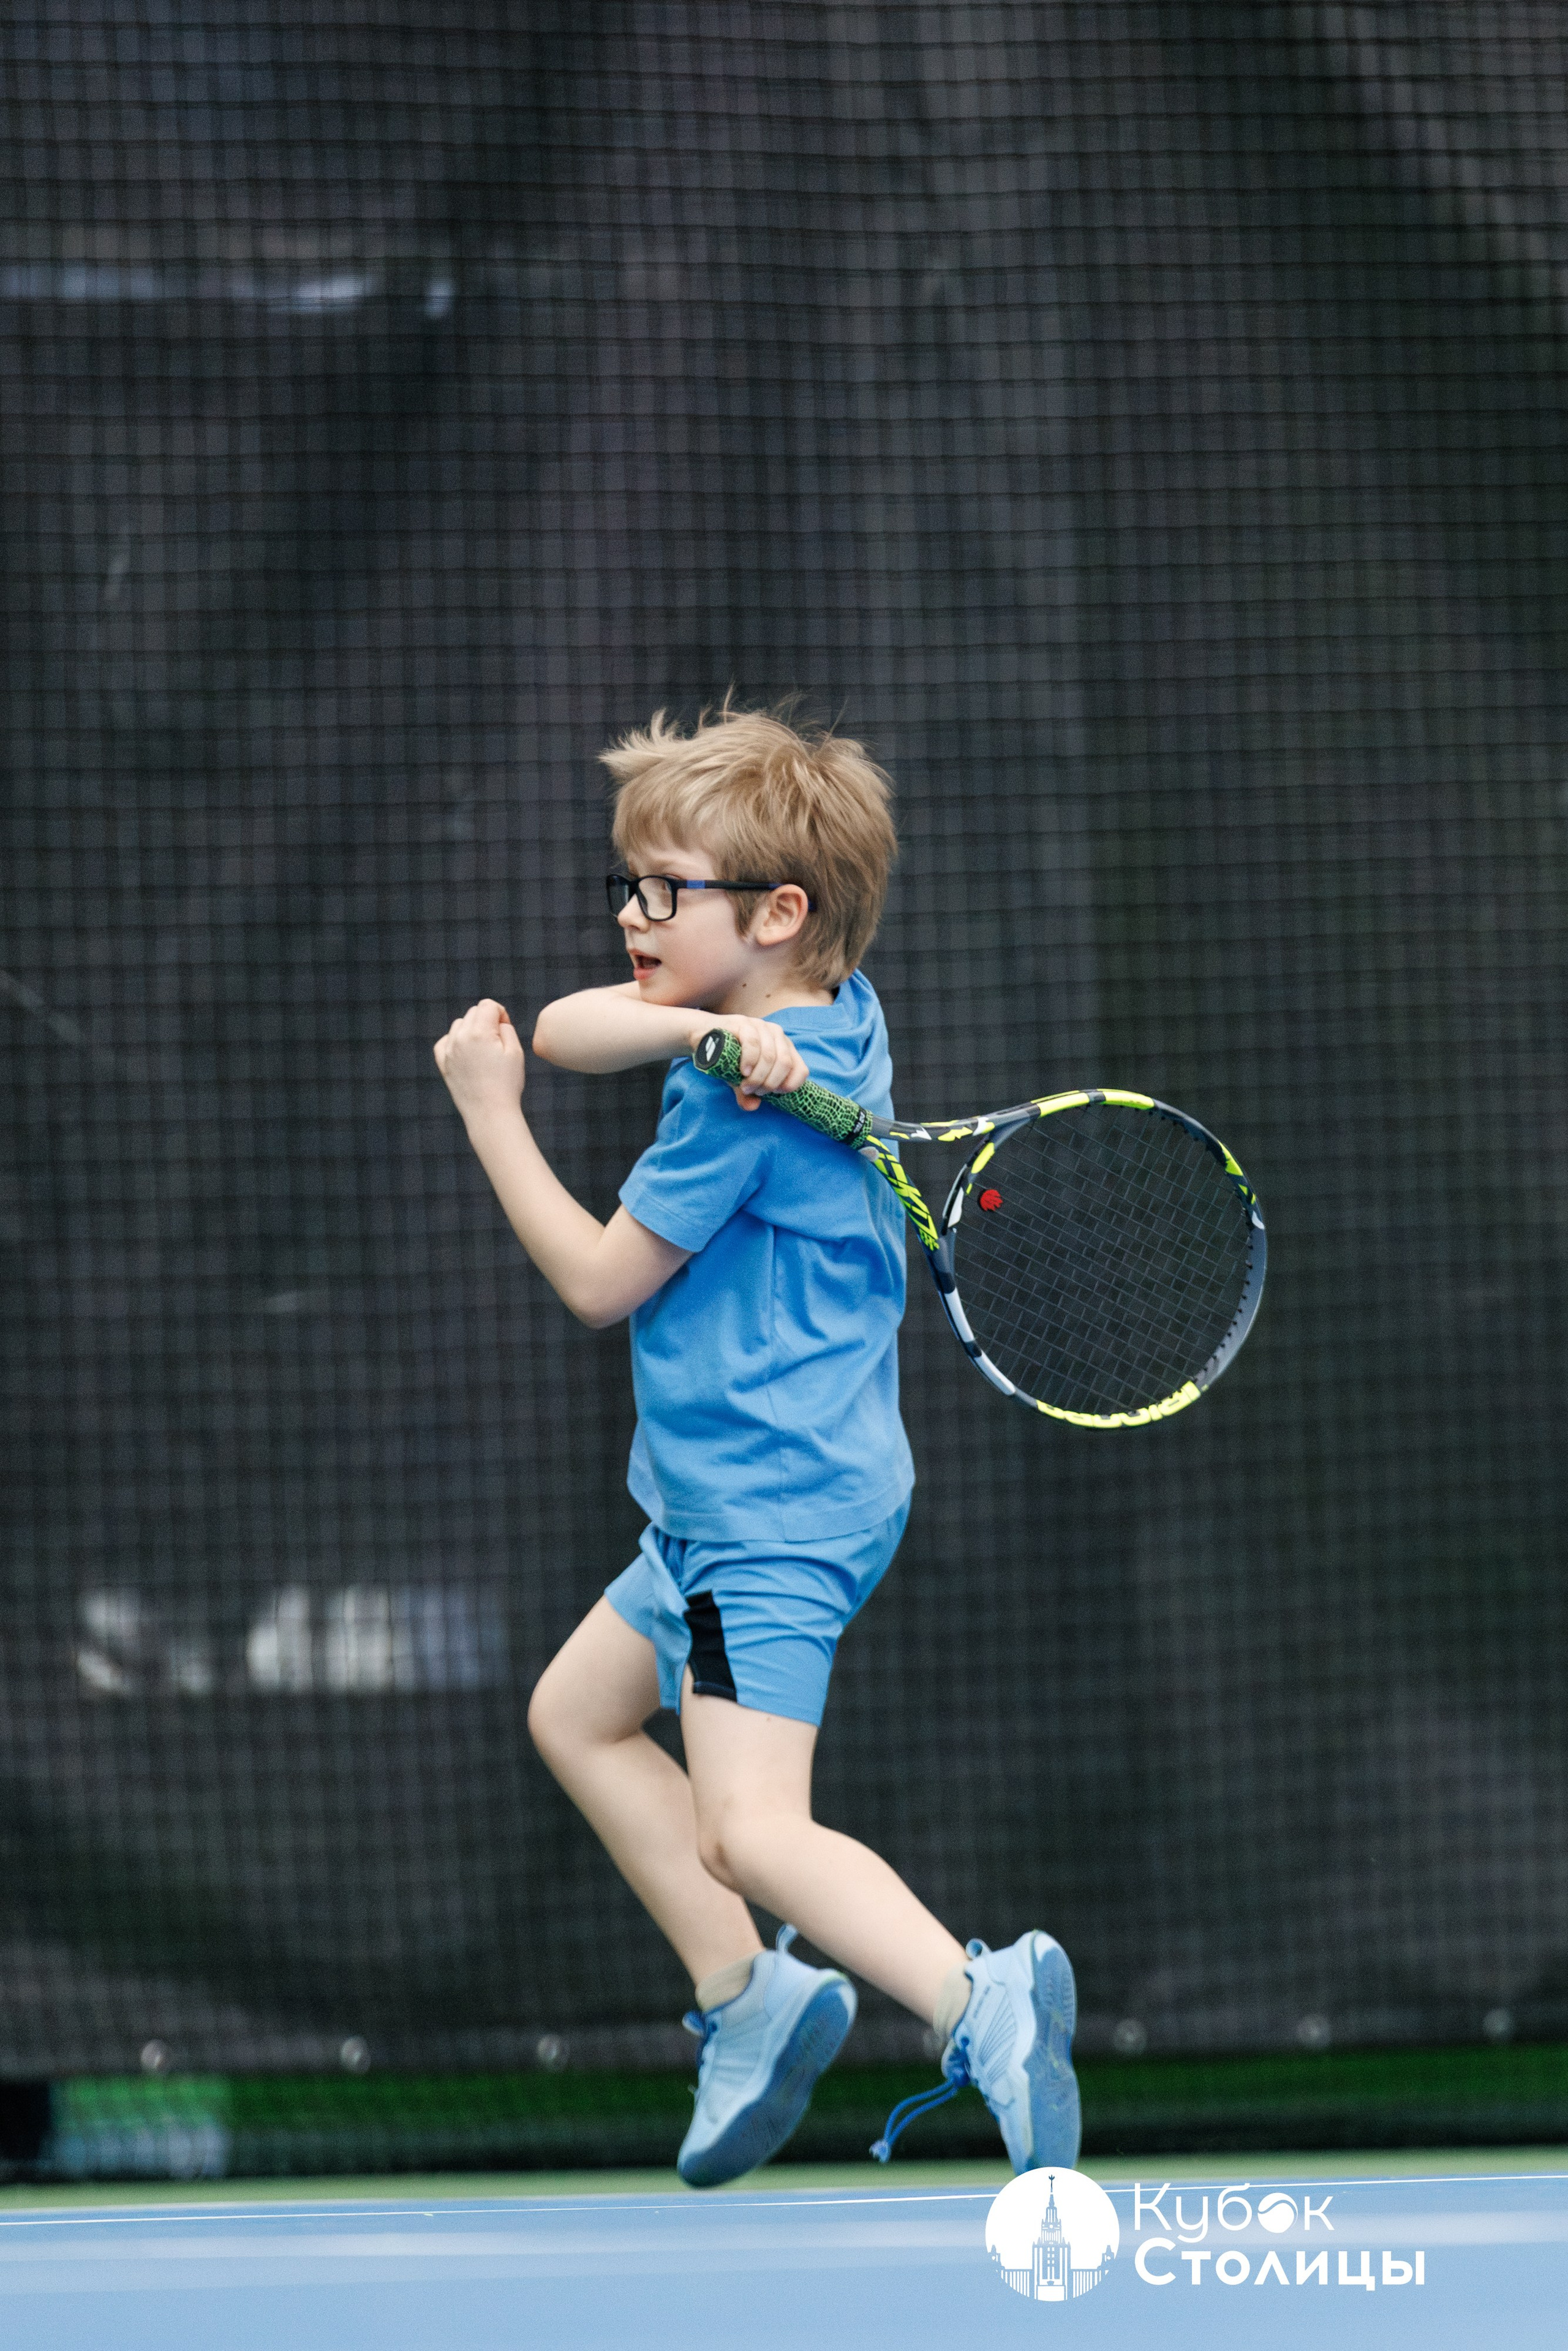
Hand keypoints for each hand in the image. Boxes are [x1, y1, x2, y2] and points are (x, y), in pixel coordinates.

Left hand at [434, 999, 524, 1124]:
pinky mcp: (443, 1064)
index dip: (500, 1013)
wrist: (490, 1113)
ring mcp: (449, 1051)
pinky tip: (466, 1052)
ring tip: (484, 1050)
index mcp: (479, 1032)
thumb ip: (506, 1028)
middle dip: (486, 1020)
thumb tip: (496, 1021)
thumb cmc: (507, 1084)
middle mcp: (460, 1038)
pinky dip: (455, 1041)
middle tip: (498, 1042)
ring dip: (471, 1030)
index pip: (487, 1005)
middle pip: (473, 1013)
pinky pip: (445, 1041)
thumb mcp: (516, 1052)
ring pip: (459, 1025)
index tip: (506, 1028)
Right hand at [701, 1013, 810, 1111]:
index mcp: (784, 1048)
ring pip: (770, 1056)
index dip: (790, 1085)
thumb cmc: (729, 1059)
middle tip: (754, 1091)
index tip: (774, 1094)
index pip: (801, 1070)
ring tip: (746, 1085)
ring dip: (758, 1076)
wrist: (704, 1037)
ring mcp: (762, 1027)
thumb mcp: (741, 1080)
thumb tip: (753, 1107)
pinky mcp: (745, 1023)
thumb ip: (748, 1094)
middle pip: (785, 1064)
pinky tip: (743, 1071)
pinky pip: (753, 1043)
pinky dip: (749, 1061)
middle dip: (770, 1083)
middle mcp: (777, 1035)